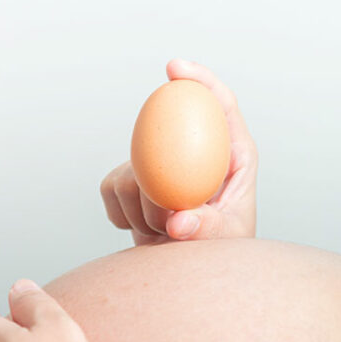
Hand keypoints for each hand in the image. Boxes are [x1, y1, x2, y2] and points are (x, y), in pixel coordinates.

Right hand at [101, 58, 257, 244]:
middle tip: (166, 219)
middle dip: (157, 184)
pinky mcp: (129, 183)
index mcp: (230, 154)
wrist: (192, 271)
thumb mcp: (228, 241)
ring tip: (163, 232)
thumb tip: (177, 222)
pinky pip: (110, 189)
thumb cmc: (224, 251)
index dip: (198, 79)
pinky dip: (121, 215)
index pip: (218, 103)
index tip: (173, 70)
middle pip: (161, 136)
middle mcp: (192, 152)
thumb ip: (209, 230)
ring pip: (129, 171)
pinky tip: (141, 229)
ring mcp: (156, 165)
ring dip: (141, 211)